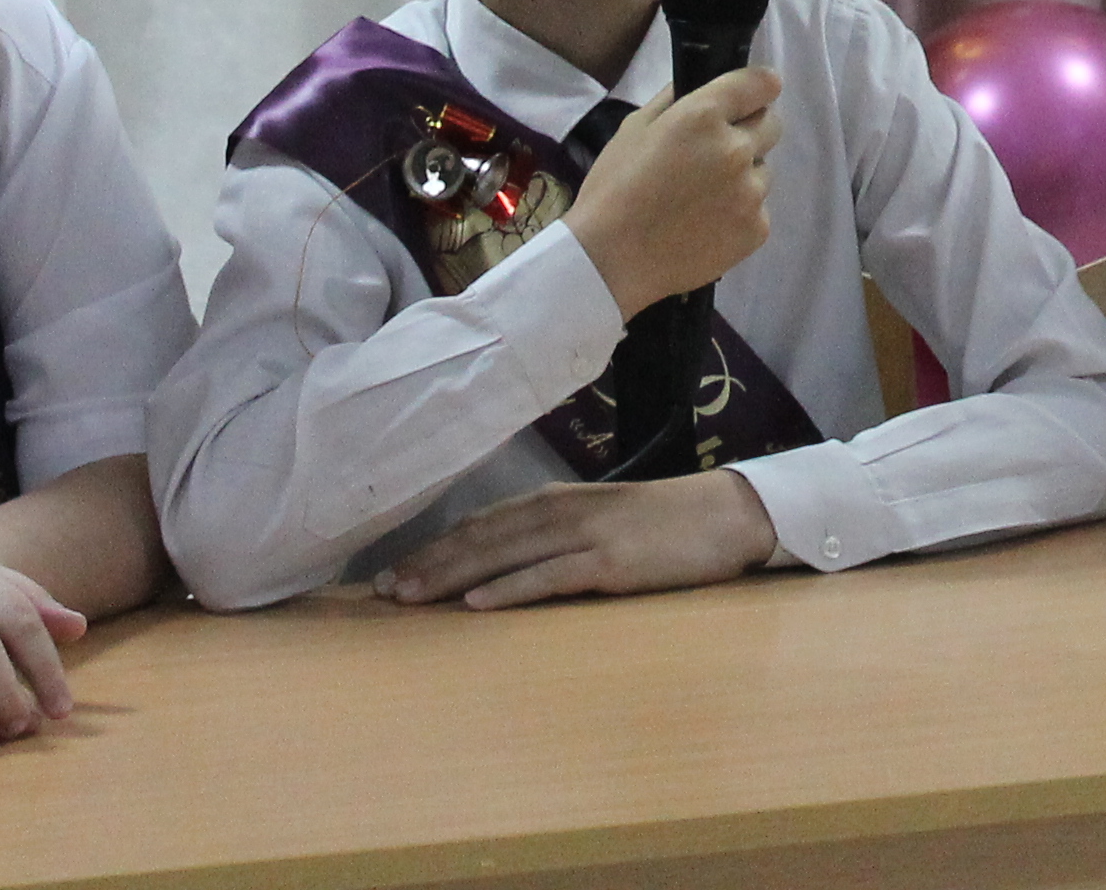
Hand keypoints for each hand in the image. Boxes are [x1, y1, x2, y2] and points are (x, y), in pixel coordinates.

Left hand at [374, 470, 777, 609]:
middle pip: (480, 538)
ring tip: (409, 597)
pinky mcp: (610, 564)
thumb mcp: (599, 521)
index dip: (434, 547)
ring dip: (452, 575)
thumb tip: (505, 561)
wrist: (725, 515)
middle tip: (380, 590)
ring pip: (503, 555)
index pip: (481, 524)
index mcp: (556, 502)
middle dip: (427, 564)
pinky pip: (549, 577)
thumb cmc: (661, 524)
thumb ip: (555, 534)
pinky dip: (509, 589)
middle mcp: (561, 511)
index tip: (391, 572)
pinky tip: (477, 604)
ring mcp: (585, 536)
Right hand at [564, 70, 781, 317]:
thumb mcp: (633, 129)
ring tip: (702, 198)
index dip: (758, 87)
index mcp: (704, 116)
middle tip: (716, 151)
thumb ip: (673, 100)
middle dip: (750, 130)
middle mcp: (736, 149)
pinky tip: (706, 225)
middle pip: (771, 125)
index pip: (761, 84)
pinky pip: (758, 209)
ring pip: (763, 171)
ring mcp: (751, 192)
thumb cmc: (613, 189)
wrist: (610, 260)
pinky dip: (740, 213)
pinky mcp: (757, 230)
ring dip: (743, 175)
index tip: (751, 95)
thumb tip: (698, 86)